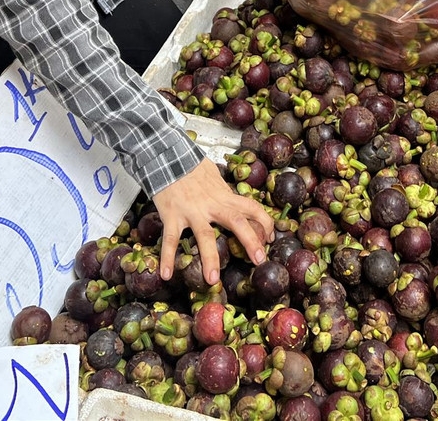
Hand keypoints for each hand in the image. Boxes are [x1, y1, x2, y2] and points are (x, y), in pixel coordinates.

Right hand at [156, 160, 274, 283]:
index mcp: (224, 195)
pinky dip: (168, 257)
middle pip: (236, 222)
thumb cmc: (191, 167)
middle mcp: (211, 204)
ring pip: (204, 235)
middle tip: (259, 260)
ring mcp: (191, 211)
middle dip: (250, 241)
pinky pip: (170, 239)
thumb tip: (238, 202)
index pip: (251, 207)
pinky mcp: (172, 215)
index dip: (264, 222)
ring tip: (213, 280)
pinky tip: (167, 274)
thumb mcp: (214, 176)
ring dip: (209, 258)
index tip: (270, 238)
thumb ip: (225, 192)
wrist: (167, 157)